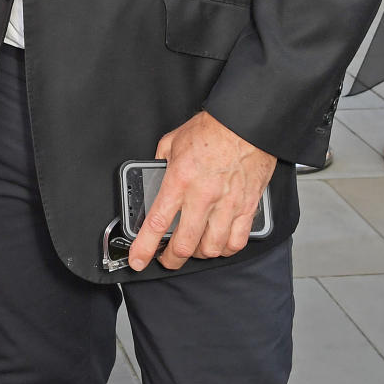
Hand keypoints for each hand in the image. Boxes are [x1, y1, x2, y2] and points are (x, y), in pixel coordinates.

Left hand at [126, 111, 275, 272]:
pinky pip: (236, 242)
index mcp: (180, 179)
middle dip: (170, 259)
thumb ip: (161, 162)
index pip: (157, 223)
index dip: (144, 248)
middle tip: (166, 258)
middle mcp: (203, 196)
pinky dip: (225, 249)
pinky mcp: (247, 208)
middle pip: (184, 245)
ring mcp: (227, 205)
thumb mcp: (173, 141)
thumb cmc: (211, 129)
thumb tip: (155, 175)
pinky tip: (218, 243)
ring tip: (192, 247)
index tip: (137, 260)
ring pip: (210, 248)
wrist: (245, 123)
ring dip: (198, 254)